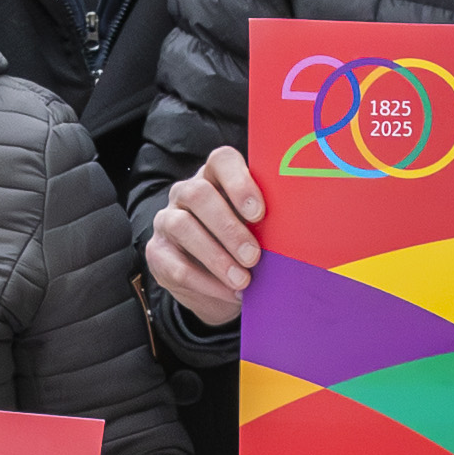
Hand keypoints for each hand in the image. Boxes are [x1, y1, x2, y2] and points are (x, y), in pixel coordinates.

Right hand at [146, 144, 266, 320]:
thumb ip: (268, 223)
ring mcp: (167, 220)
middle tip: (254, 256)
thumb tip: (297, 233)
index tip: (259, 213)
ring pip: (183, 226)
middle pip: (199, 194)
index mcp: (216, 177)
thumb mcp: (258, 232)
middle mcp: (186, 193)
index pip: (222, 161)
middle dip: (229, 227)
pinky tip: (229, 293)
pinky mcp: (157, 252)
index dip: (239, 183)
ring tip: (243, 280)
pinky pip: (176, 265)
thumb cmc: (245, 248)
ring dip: (216, 256)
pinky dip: (206, 283)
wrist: (218, 286)